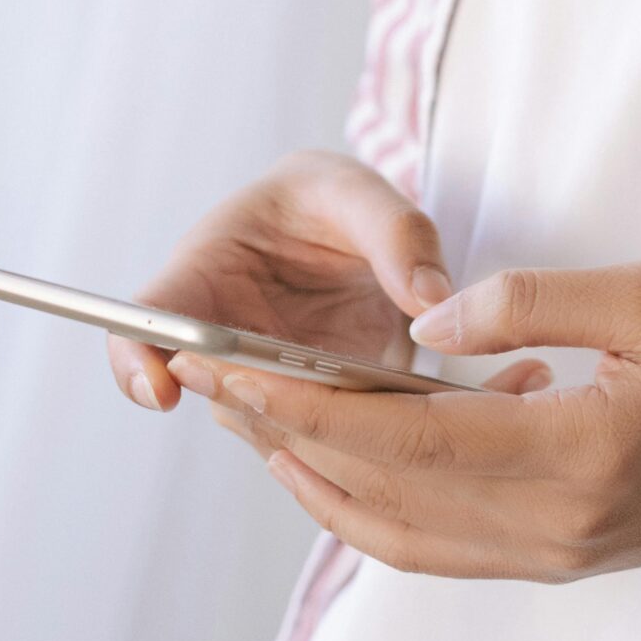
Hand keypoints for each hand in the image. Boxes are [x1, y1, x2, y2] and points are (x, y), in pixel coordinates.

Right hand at [108, 149, 551, 414]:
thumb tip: (428, 299)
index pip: (148, 323)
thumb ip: (393, 231)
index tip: (163, 386)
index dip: (138, 359)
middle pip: (229, 402)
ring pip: (299, 441)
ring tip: (463, 401)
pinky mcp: (327, 430)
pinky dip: (420, 445)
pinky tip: (501, 406)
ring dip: (370, 439)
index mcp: (205, 275)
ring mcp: (273, 399)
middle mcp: (225, 354)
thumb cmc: (330, 203)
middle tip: (365, 402)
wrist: (353, 238)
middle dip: (290, 415)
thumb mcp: (353, 190)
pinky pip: (356, 451)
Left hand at [176, 260, 640, 578]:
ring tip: (248, 415)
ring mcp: (548, 553)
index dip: (310, 403)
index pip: (408, 438)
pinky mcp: (550, 555)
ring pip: (393, 532)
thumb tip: (431, 319)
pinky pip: (430, 544)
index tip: (235, 365)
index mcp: (575, 455)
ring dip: (311, 475)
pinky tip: (332, 454)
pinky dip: (364, 504)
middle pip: (382, 492)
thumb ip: (534, 300)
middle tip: (208, 381)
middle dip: (284, 435)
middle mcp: (550, 524)